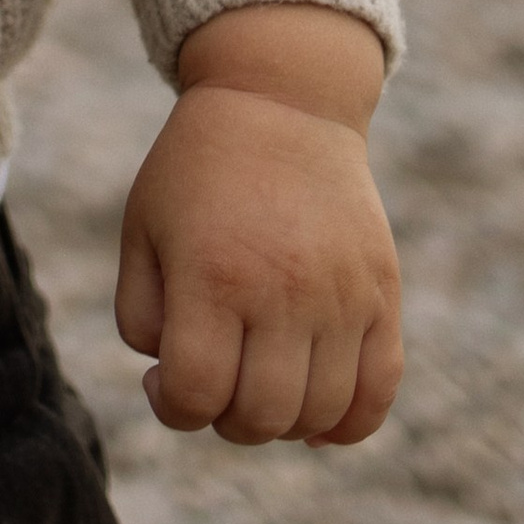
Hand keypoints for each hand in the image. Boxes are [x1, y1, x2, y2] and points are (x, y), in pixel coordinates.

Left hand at [115, 3, 401, 447]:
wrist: (282, 103)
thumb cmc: (198, 173)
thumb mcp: (142, 231)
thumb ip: (141, 317)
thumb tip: (176, 384)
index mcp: (213, 275)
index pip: (195, 395)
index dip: (171, 406)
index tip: (163, 377)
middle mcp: (284, 291)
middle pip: (261, 417)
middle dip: (225, 418)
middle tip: (216, 377)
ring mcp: (341, 296)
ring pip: (320, 415)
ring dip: (282, 421)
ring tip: (261, 377)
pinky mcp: (382, 295)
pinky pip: (378, 392)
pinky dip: (347, 421)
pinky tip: (314, 403)